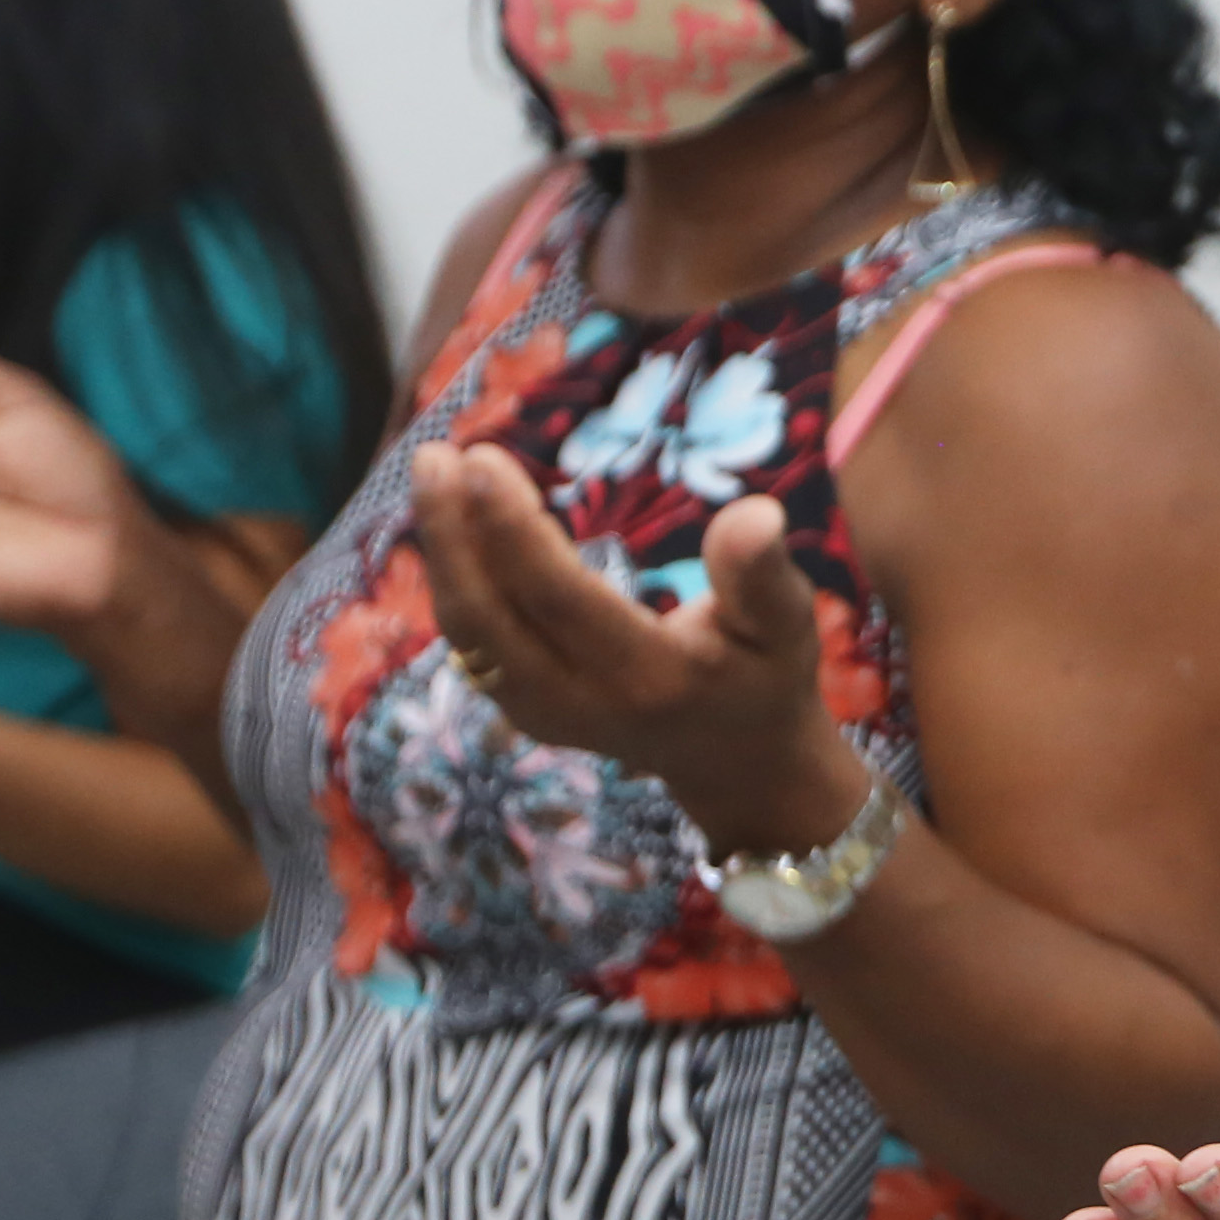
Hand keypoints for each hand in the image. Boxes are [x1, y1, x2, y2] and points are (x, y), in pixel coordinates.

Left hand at [407, 449, 855, 857]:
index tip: (484, 459)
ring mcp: (544, 714)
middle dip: (452, 533)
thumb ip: (764, 573)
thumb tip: (758, 510)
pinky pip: (472, 640)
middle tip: (436, 457)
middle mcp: (583, 702)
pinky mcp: (524, 709)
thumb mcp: (786, 625)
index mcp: (648, 675)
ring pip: (469, 630)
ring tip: (434, 474)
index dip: (512, 529)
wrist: (736, 763)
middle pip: (491, 616)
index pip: (558, 598)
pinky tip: (450, 522)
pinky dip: (452, 577)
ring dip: (442, 551)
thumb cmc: (765, 675)